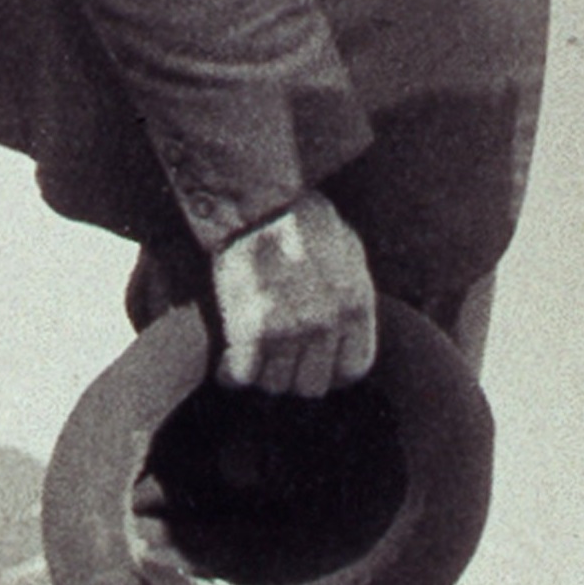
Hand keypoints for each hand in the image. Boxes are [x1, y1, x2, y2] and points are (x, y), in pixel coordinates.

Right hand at [211, 192, 376, 397]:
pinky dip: (231, 374)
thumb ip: (351, 292)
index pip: (352, 369)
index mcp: (356, 305)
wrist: (256, 199)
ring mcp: (290, 330)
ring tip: (252, 353)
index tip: (312, 362)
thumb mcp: (346, 248)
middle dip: (294, 373)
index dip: (331, 371)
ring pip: (276, 385)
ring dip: (262, 373)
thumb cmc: (300, 218)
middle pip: (312, 385)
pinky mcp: (251, 330)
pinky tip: (228, 361)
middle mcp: (327, 323)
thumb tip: (348, 323)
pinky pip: (242, 377)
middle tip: (276, 356)